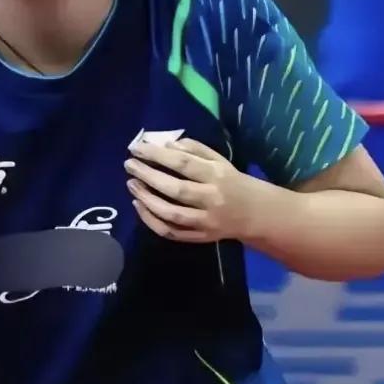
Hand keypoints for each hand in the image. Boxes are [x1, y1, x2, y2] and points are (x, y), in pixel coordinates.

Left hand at [124, 138, 253, 242]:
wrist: (254, 213)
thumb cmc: (231, 181)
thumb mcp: (219, 159)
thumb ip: (194, 149)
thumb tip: (166, 145)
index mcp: (217, 175)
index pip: (182, 163)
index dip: (156, 155)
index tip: (136, 148)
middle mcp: (212, 199)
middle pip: (175, 189)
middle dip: (147, 176)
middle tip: (129, 165)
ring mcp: (206, 221)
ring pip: (172, 214)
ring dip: (147, 200)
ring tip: (131, 184)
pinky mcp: (201, 237)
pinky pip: (172, 232)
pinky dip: (152, 221)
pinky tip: (140, 206)